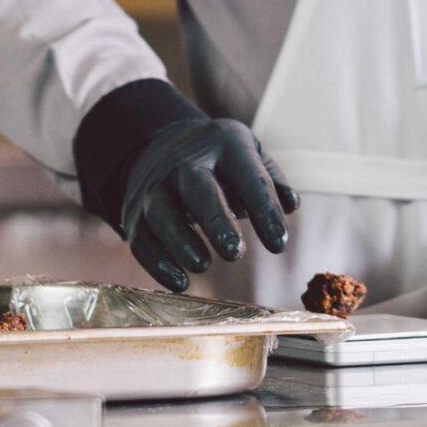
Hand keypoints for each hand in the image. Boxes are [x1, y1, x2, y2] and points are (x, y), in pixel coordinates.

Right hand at [116, 118, 296, 292]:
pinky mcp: (135, 213)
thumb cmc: (219, 160)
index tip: (279, 244)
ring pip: (161, 212)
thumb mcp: (248, 154)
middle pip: (197, 188)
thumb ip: (272, 180)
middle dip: (215, 220)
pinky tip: (180, 283)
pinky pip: (141, 238)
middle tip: (235, 252)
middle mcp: (184, 163)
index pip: (247, 175)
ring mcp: (155, 187)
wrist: (161, 144)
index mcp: (224, 146)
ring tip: (203, 265)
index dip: (264, 208)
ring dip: (180, 241)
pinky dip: (157, 263)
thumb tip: (291, 205)